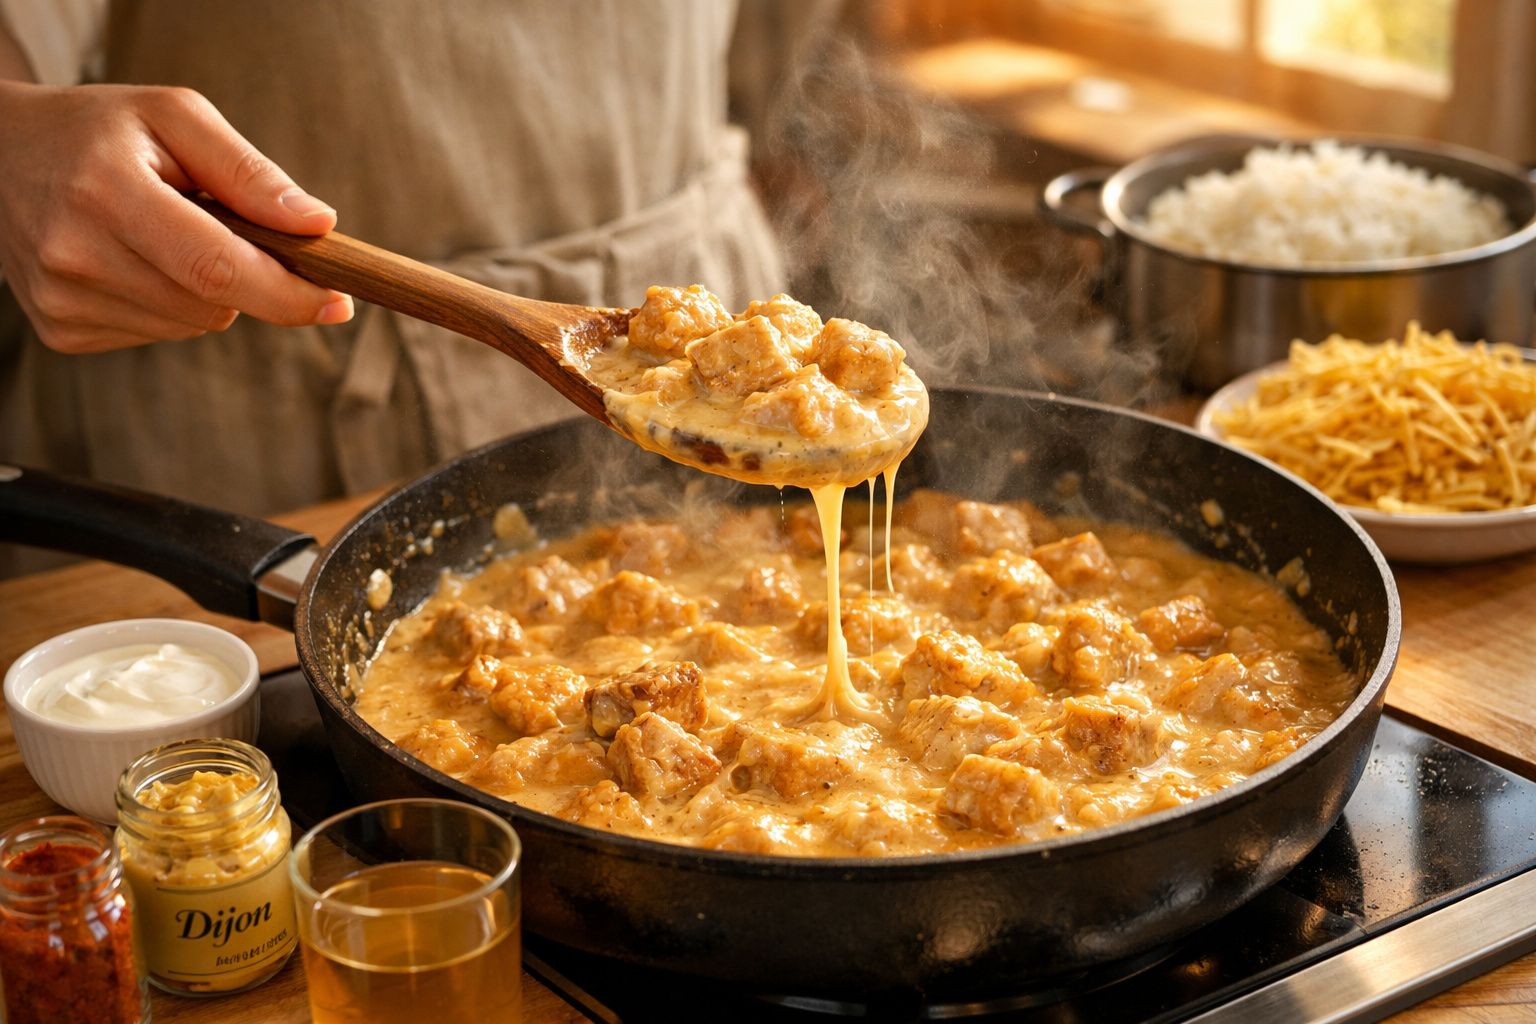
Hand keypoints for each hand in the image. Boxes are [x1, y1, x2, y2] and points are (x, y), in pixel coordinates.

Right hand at [0, 81, 352, 352]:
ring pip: (193, 324)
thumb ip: (249, 171)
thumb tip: (318, 225)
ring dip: (204, 290)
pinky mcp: (60, 331)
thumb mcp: (175, 118)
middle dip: (246, 276)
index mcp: (107, 191)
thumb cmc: (100, 130)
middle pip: (214, 304)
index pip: (217, 268)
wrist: (0, 155)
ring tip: (160, 234)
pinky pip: (158, 334)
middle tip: (221, 226)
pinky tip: (131, 260)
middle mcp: (74, 253)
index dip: (288, 293)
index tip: (339, 299)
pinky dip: (167, 303)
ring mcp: (62, 300)